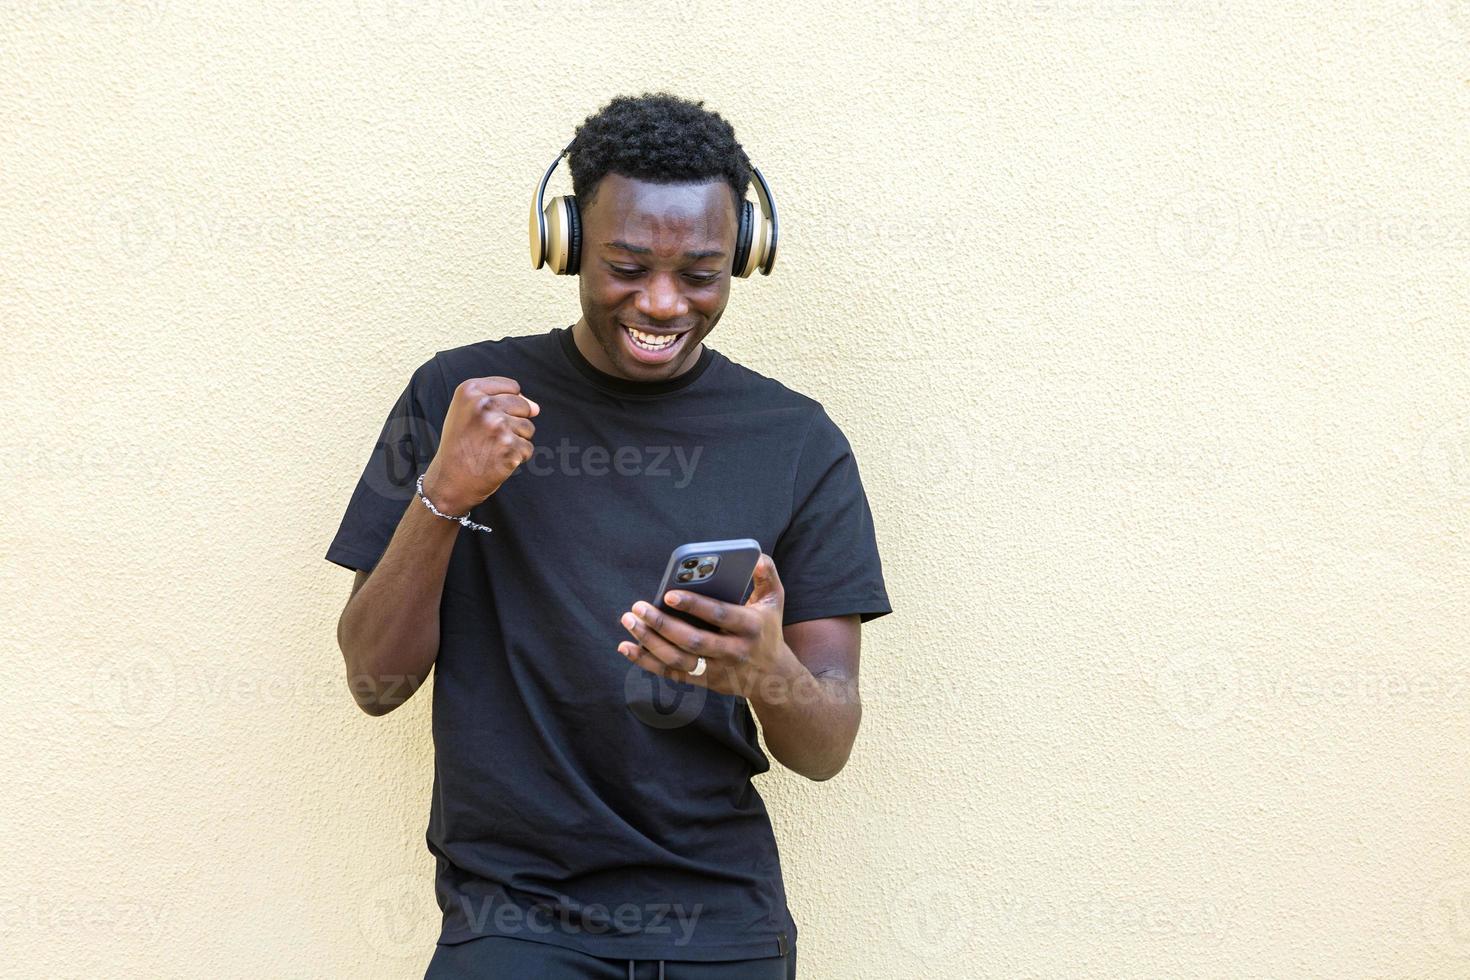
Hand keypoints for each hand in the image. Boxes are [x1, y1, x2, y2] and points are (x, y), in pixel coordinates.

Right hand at [422, 376, 538, 512]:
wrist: (449, 480)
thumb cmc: (460, 444)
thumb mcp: (466, 411)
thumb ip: (500, 399)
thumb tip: (536, 408)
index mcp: (470, 390)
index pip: (513, 387)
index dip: (505, 404)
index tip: (488, 418)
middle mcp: (483, 405)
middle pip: (523, 406)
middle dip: (513, 422)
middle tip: (489, 437)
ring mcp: (497, 427)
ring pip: (528, 427)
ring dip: (516, 440)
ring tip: (492, 448)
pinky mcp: (509, 448)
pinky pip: (527, 448)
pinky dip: (516, 457)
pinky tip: (496, 461)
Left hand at [618, 553, 805, 701]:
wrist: (773, 677)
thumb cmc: (768, 630)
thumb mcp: (775, 601)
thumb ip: (767, 575)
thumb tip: (756, 557)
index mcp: (750, 627)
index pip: (719, 615)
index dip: (694, 605)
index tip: (669, 594)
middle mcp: (734, 651)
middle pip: (693, 640)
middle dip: (662, 624)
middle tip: (638, 607)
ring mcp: (718, 669)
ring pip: (678, 659)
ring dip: (650, 642)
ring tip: (629, 621)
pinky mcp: (705, 681)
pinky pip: (671, 673)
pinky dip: (647, 662)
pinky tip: (627, 647)